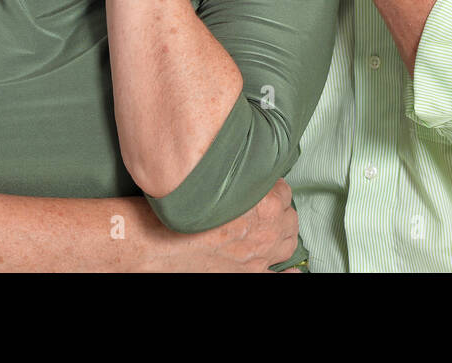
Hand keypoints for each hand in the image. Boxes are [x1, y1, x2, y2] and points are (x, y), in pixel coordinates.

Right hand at [163, 179, 301, 272]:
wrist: (158, 244)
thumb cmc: (180, 211)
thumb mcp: (211, 181)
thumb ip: (235, 178)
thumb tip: (243, 173)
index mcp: (263, 205)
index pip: (284, 190)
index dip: (271, 187)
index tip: (261, 186)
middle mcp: (266, 231)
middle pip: (289, 216)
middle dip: (279, 208)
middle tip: (265, 204)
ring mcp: (259, 256)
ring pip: (288, 242)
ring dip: (283, 232)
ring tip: (273, 228)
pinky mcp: (248, 274)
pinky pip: (279, 277)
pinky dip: (288, 273)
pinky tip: (292, 270)